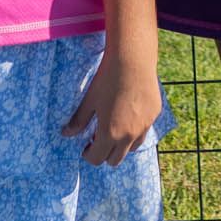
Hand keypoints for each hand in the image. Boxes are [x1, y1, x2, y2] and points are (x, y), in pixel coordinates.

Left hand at [64, 40, 162, 165]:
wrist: (132, 60)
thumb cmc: (107, 79)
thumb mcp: (89, 101)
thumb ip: (78, 120)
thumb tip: (66, 134)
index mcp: (110, 133)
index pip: (98, 159)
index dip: (89, 155)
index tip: (86, 146)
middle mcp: (129, 135)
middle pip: (116, 160)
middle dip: (105, 153)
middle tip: (98, 138)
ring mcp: (144, 126)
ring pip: (132, 147)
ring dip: (122, 144)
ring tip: (115, 127)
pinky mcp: (154, 115)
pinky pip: (143, 130)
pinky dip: (134, 129)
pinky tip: (128, 112)